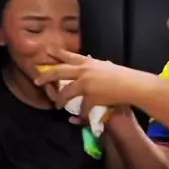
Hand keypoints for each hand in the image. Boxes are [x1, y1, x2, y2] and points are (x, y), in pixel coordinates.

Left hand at [34, 49, 153, 114]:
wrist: (131, 85)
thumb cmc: (122, 75)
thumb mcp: (105, 66)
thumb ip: (93, 65)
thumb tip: (88, 62)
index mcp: (88, 62)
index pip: (68, 56)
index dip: (55, 53)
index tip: (46, 51)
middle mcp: (84, 71)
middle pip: (59, 72)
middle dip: (46, 76)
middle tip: (37, 80)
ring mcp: (86, 84)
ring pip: (66, 92)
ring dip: (60, 99)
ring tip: (56, 104)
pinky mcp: (91, 97)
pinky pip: (82, 107)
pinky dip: (81, 113)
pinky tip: (80, 117)